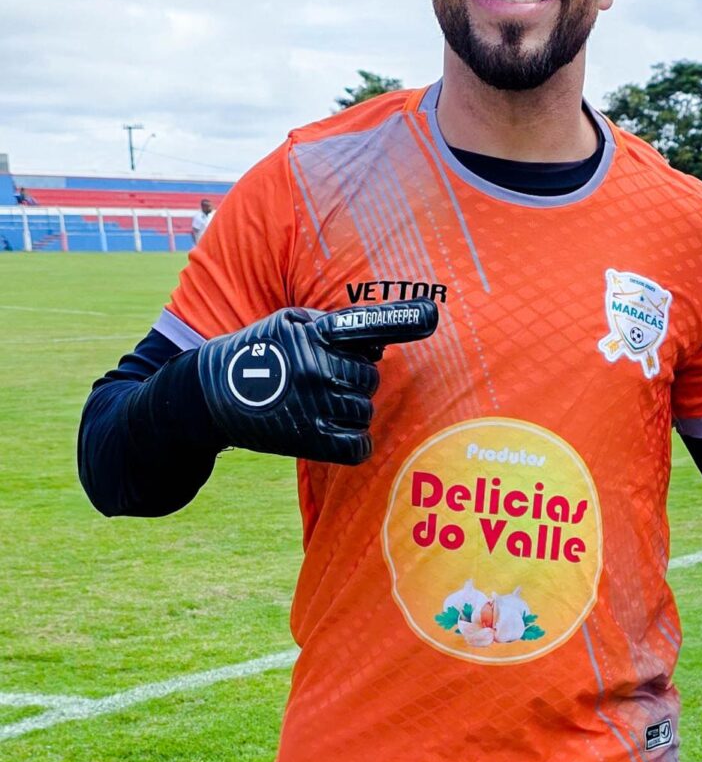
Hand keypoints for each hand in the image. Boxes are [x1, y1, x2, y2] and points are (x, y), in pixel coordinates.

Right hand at [192, 302, 438, 465]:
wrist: (209, 395)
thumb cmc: (259, 353)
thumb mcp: (288, 325)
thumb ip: (332, 328)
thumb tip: (381, 342)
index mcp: (312, 334)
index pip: (363, 325)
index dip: (401, 320)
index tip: (432, 315)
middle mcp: (316, 367)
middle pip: (370, 378)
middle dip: (356, 381)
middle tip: (326, 381)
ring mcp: (312, 404)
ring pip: (365, 412)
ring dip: (351, 411)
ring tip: (320, 404)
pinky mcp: (307, 439)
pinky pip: (356, 445)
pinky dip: (353, 443)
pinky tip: (335, 433)